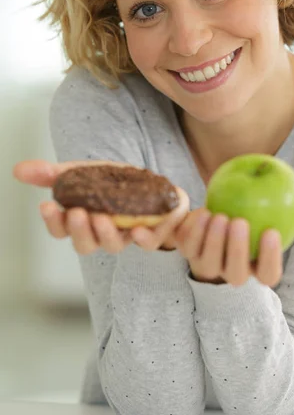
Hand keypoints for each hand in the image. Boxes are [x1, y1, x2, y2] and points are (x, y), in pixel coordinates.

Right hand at [13, 159, 189, 254]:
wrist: (153, 183)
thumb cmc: (114, 183)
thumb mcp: (82, 172)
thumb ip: (52, 174)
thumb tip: (19, 170)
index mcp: (83, 221)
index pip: (62, 230)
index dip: (53, 222)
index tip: (47, 205)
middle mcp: (102, 232)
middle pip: (85, 244)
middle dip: (79, 231)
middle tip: (77, 214)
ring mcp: (126, 234)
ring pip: (113, 245)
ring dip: (105, 234)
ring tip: (102, 217)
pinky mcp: (152, 232)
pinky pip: (149, 242)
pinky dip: (144, 238)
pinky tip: (139, 229)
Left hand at [173, 209, 293, 286]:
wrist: (222, 212)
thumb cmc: (257, 217)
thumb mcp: (278, 217)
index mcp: (257, 268)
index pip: (268, 275)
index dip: (270, 259)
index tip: (272, 232)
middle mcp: (232, 272)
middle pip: (235, 275)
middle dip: (237, 251)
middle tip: (239, 222)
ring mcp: (208, 264)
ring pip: (208, 263)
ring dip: (213, 240)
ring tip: (219, 215)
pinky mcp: (189, 251)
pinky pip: (188, 246)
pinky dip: (194, 231)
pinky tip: (202, 212)